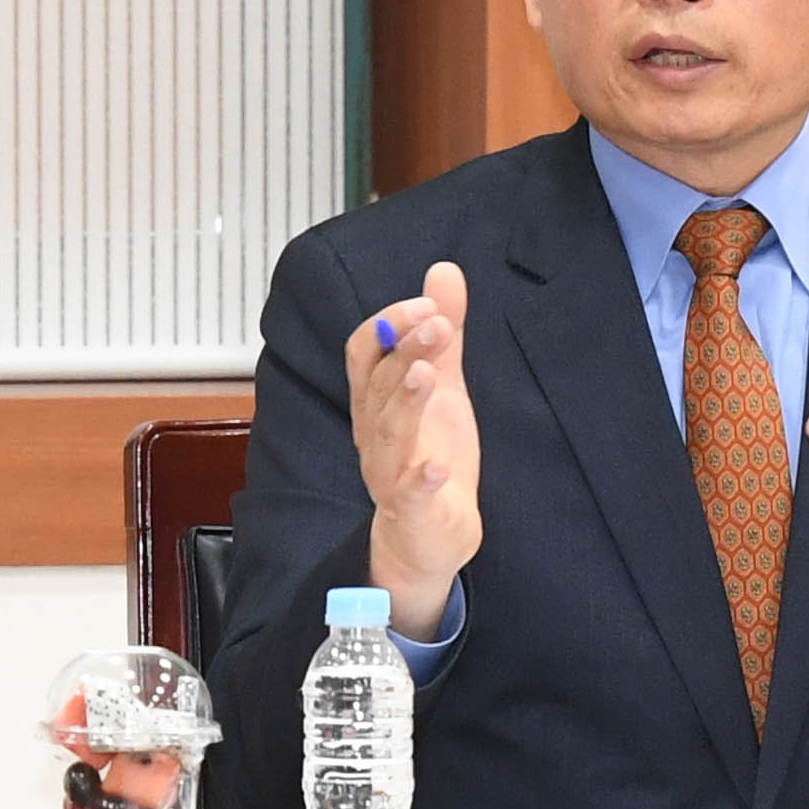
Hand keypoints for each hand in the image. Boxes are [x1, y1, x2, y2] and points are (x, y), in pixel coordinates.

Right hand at [342, 262, 479, 634]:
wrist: (429, 537)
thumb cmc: (429, 457)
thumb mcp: (443, 388)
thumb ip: (442, 334)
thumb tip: (444, 270)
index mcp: (377, 401)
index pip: (364, 353)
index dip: (389, 325)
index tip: (426, 304)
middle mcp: (374, 433)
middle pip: (379, 384)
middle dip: (405, 350)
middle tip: (438, 323)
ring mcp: (389, 472)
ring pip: (389, 431)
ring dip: (406, 400)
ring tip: (427, 372)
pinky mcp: (411, 510)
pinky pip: (410, 494)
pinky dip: (421, 479)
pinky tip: (438, 466)